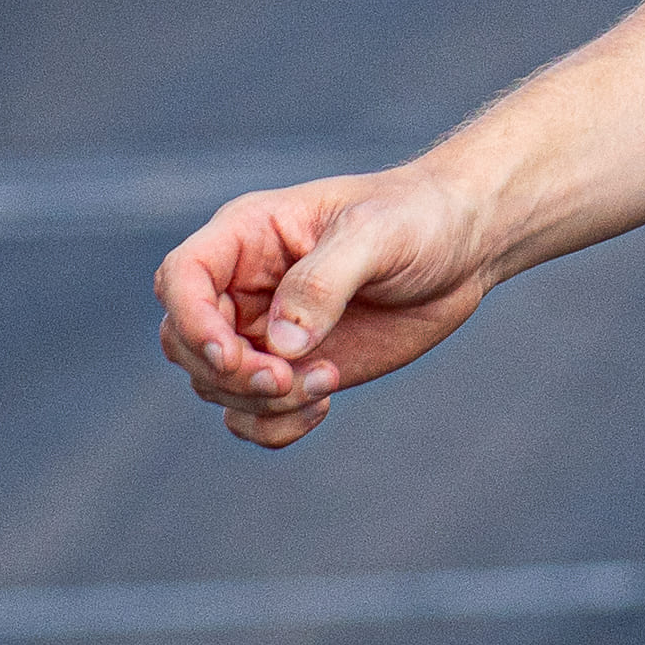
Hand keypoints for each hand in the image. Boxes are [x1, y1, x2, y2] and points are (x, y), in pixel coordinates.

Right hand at [151, 166, 500, 446]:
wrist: (463, 248)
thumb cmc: (419, 218)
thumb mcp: (379, 235)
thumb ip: (326, 281)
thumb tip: (280, 342)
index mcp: (249, 235)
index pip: (181, 278)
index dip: (192, 322)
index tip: (233, 356)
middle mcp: (243, 285)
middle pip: (185, 342)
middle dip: (228, 373)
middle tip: (288, 378)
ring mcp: (263, 331)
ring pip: (216, 386)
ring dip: (262, 402)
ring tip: (329, 381)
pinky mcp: (291, 370)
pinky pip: (249, 415)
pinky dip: (273, 426)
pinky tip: (322, 406)